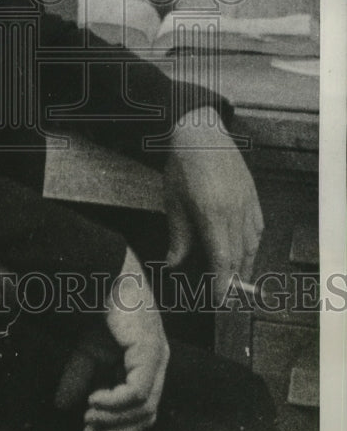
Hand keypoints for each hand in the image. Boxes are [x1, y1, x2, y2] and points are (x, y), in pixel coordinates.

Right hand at [55, 248, 168, 430]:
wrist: (101, 274)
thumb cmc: (100, 306)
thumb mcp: (86, 350)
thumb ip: (79, 378)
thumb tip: (63, 405)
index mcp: (147, 363)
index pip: (140, 408)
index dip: (116, 425)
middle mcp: (158, 363)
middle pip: (146, 414)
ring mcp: (158, 358)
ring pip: (143, 408)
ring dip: (112, 418)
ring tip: (88, 415)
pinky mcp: (150, 352)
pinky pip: (137, 392)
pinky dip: (114, 402)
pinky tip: (94, 399)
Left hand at [165, 107, 263, 299]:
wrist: (200, 131)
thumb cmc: (181, 165)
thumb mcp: (173, 201)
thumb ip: (177, 236)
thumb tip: (172, 263)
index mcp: (213, 214)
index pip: (222, 259)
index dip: (222, 283)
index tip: (218, 299)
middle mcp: (235, 211)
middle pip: (239, 256)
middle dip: (233, 280)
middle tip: (224, 294)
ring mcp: (247, 203)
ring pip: (252, 244)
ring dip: (245, 264)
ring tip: (236, 279)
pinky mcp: (252, 194)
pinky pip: (258, 227)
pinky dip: (253, 244)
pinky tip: (245, 251)